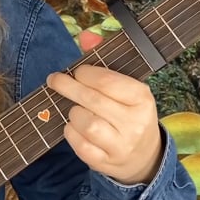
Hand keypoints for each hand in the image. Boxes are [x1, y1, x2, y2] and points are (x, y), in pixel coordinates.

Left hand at [46, 64, 162, 185]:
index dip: (85, 74)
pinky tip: (75, 127)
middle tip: (54, 80)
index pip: (108, 81)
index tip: (76, 72)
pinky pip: (79, 145)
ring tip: (76, 109)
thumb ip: (106, 62)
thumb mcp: (128, 89)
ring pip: (85, 123)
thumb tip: (85, 37)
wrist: (144, 156)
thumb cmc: (130, 114)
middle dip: (68, 87)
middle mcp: (134, 123)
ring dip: (73, 113)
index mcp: (142, 99)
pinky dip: (71, 133)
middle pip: (92, 100)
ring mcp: (121, 146)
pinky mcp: (106, 162)